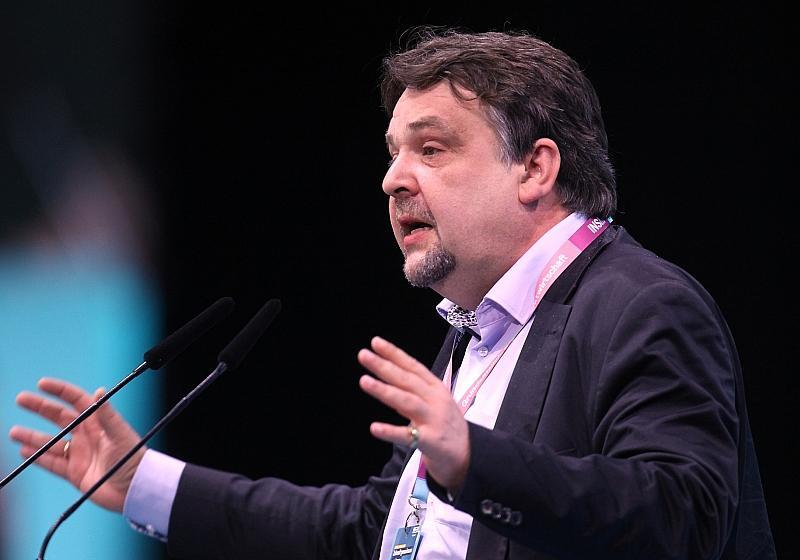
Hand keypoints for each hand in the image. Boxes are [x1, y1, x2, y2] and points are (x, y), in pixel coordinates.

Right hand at [9, 377, 145, 511]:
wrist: (135, 489)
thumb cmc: (133, 459)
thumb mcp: (120, 435)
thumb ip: (107, 415)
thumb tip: (99, 390)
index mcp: (99, 422)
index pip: (77, 400)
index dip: (60, 391)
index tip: (42, 384)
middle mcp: (87, 435)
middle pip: (59, 417)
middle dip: (40, 408)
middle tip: (21, 399)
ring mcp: (80, 454)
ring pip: (51, 442)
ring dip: (32, 436)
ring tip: (14, 432)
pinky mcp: (75, 472)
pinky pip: (52, 463)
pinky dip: (37, 458)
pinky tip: (24, 452)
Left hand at [358, 336, 469, 491]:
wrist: (468, 455)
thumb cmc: (447, 426)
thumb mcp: (436, 401)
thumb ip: (413, 390)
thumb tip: (387, 375)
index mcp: (436, 388)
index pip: (413, 366)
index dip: (395, 354)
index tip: (376, 342)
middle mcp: (435, 400)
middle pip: (407, 380)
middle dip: (384, 366)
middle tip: (364, 355)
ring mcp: (434, 420)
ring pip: (406, 401)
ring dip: (384, 391)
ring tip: (364, 381)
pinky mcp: (430, 441)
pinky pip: (407, 436)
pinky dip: (390, 431)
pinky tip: (374, 427)